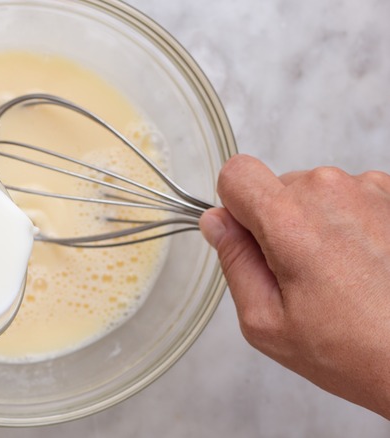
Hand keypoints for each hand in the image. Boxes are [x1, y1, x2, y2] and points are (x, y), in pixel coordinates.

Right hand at [199, 154, 389, 418]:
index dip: (234, 206)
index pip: (236, 174)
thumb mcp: (267, 321)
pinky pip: (353, 199)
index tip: (248, 239)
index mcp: (289, 219)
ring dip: (318, 225)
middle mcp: (330, 191)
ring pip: (317, 194)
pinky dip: (352, 226)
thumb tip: (217, 224)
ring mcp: (371, 190)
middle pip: (278, 187)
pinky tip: (366, 268)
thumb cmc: (356, 349)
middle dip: (278, 224)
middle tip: (301, 278)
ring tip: (342, 277)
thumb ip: (234, 262)